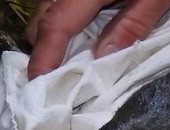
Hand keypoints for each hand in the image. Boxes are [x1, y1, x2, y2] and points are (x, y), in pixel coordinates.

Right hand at [26, 0, 169, 78]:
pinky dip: (65, 15)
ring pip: (48, 4)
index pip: (56, 24)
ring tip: (70, 56)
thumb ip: (132, 24)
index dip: (44, 56)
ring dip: (55, 30)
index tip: (37, 82)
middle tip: (57, 76)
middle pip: (42, 15)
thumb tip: (101, 58)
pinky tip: (83, 29)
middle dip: (45, 46)